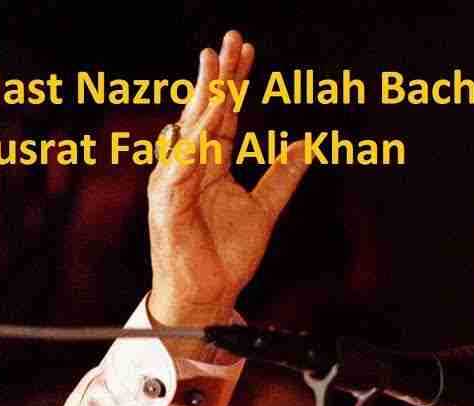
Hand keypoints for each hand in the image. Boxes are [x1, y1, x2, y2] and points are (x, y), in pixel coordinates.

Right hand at [146, 30, 309, 355]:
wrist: (208, 295)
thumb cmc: (225, 255)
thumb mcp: (264, 209)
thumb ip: (282, 176)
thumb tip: (305, 144)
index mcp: (210, 166)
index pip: (223, 115)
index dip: (235, 83)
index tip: (246, 51)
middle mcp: (188, 168)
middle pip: (205, 113)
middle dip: (218, 76)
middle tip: (229, 42)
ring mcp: (174, 185)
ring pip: (191, 133)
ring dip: (203, 100)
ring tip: (216, 69)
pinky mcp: (167, 206)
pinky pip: (180, 170)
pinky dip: (192, 146)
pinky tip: (205, 123)